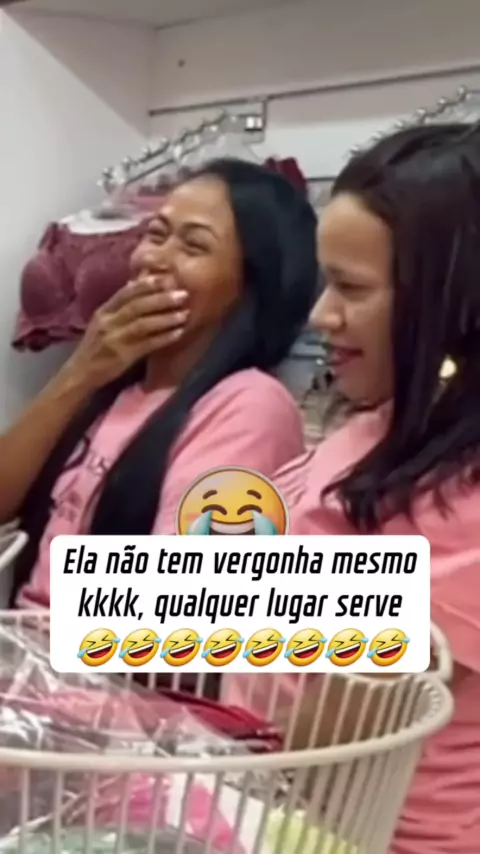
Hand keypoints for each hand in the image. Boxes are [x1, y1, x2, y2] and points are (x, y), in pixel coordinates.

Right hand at [65, 276, 188, 390]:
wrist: (81, 373)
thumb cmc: (95, 346)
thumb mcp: (103, 322)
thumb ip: (119, 306)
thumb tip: (137, 284)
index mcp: (104, 311)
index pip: (126, 292)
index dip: (146, 284)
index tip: (166, 278)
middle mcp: (108, 322)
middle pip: (137, 306)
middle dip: (162, 298)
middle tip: (182, 294)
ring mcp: (115, 339)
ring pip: (143, 324)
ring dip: (166, 318)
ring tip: (185, 314)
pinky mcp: (123, 356)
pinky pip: (147, 344)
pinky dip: (164, 338)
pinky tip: (178, 333)